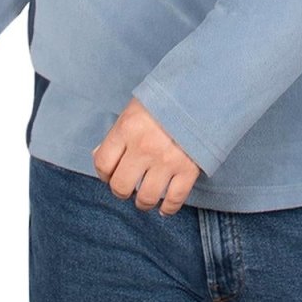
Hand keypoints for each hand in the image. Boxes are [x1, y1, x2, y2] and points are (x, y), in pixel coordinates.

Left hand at [92, 97, 200, 216]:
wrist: (202, 92)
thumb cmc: (165, 100)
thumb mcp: (135, 109)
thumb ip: (118, 134)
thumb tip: (99, 158)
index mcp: (128, 127)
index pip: (103, 164)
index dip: (104, 174)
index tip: (110, 175)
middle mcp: (144, 146)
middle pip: (121, 186)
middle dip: (121, 190)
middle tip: (128, 187)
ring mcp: (167, 160)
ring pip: (146, 198)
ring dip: (143, 202)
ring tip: (146, 197)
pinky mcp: (189, 169)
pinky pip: (174, 200)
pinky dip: (168, 209)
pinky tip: (164, 207)